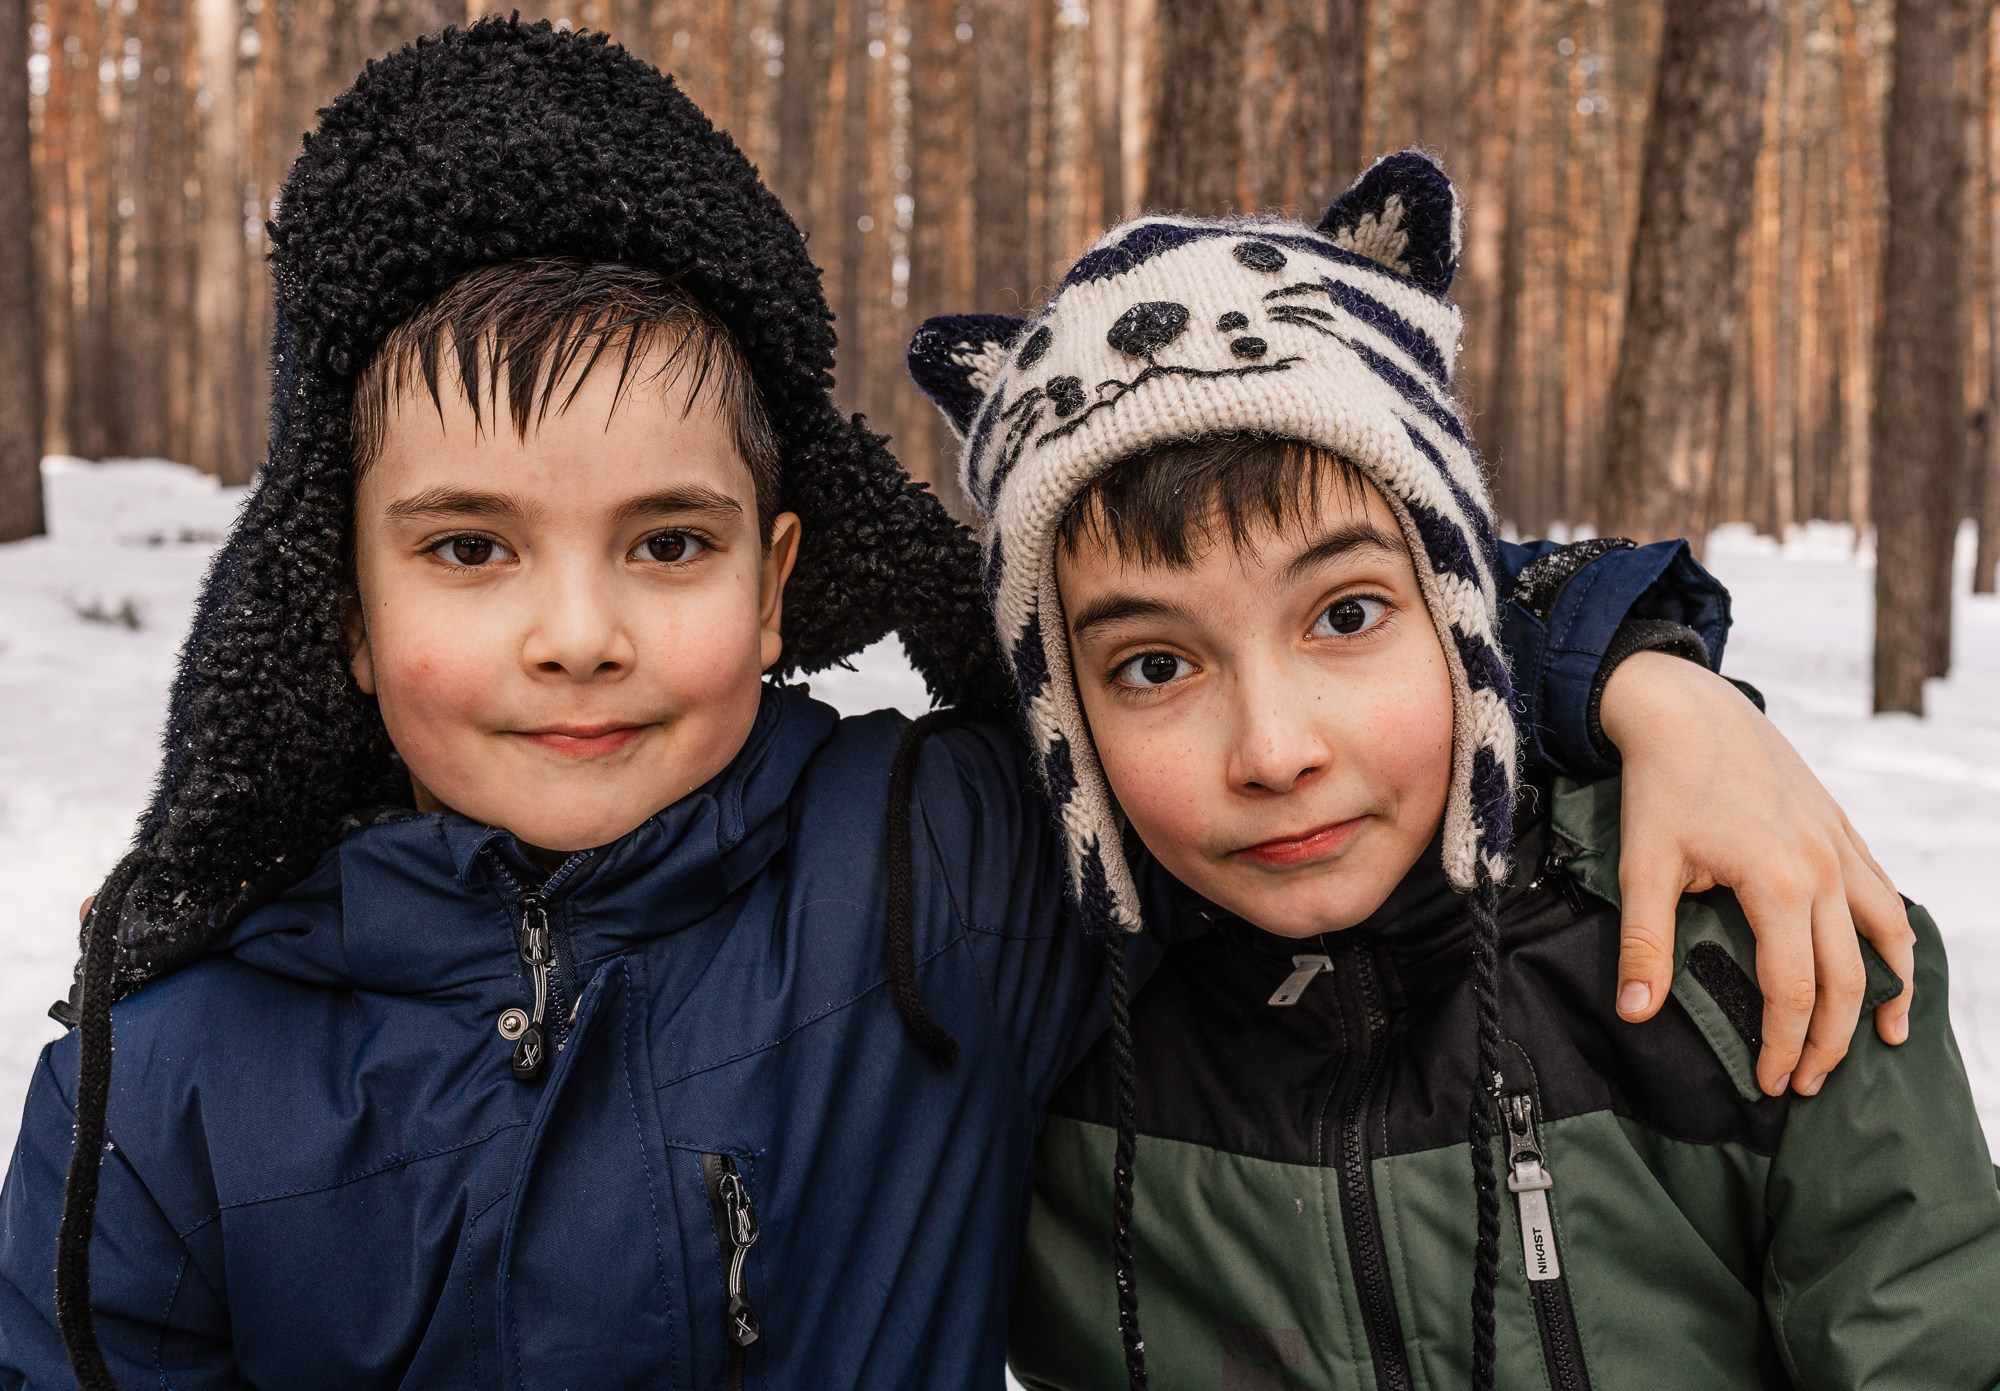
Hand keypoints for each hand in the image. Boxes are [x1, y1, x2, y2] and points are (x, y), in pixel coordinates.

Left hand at [1598, 652, 1912, 1096]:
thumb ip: (1645, 942)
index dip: (1784, 1044)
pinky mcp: (1842, 828)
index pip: (1794, 989)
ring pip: (1886, 934)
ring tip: (1885, 1038)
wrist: (1687, 708)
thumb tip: (1634, 1012)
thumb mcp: (1644, 865)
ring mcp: (1841, 846)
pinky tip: (1887, 962)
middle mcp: (1825, 867)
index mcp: (1779, 881)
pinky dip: (1893, 937)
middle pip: (1847, 977)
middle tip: (1810, 1081)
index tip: (1771, 1083)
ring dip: (1886, 992)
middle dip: (1831, 1039)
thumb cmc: (1662, 784)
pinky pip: (1883, 894)